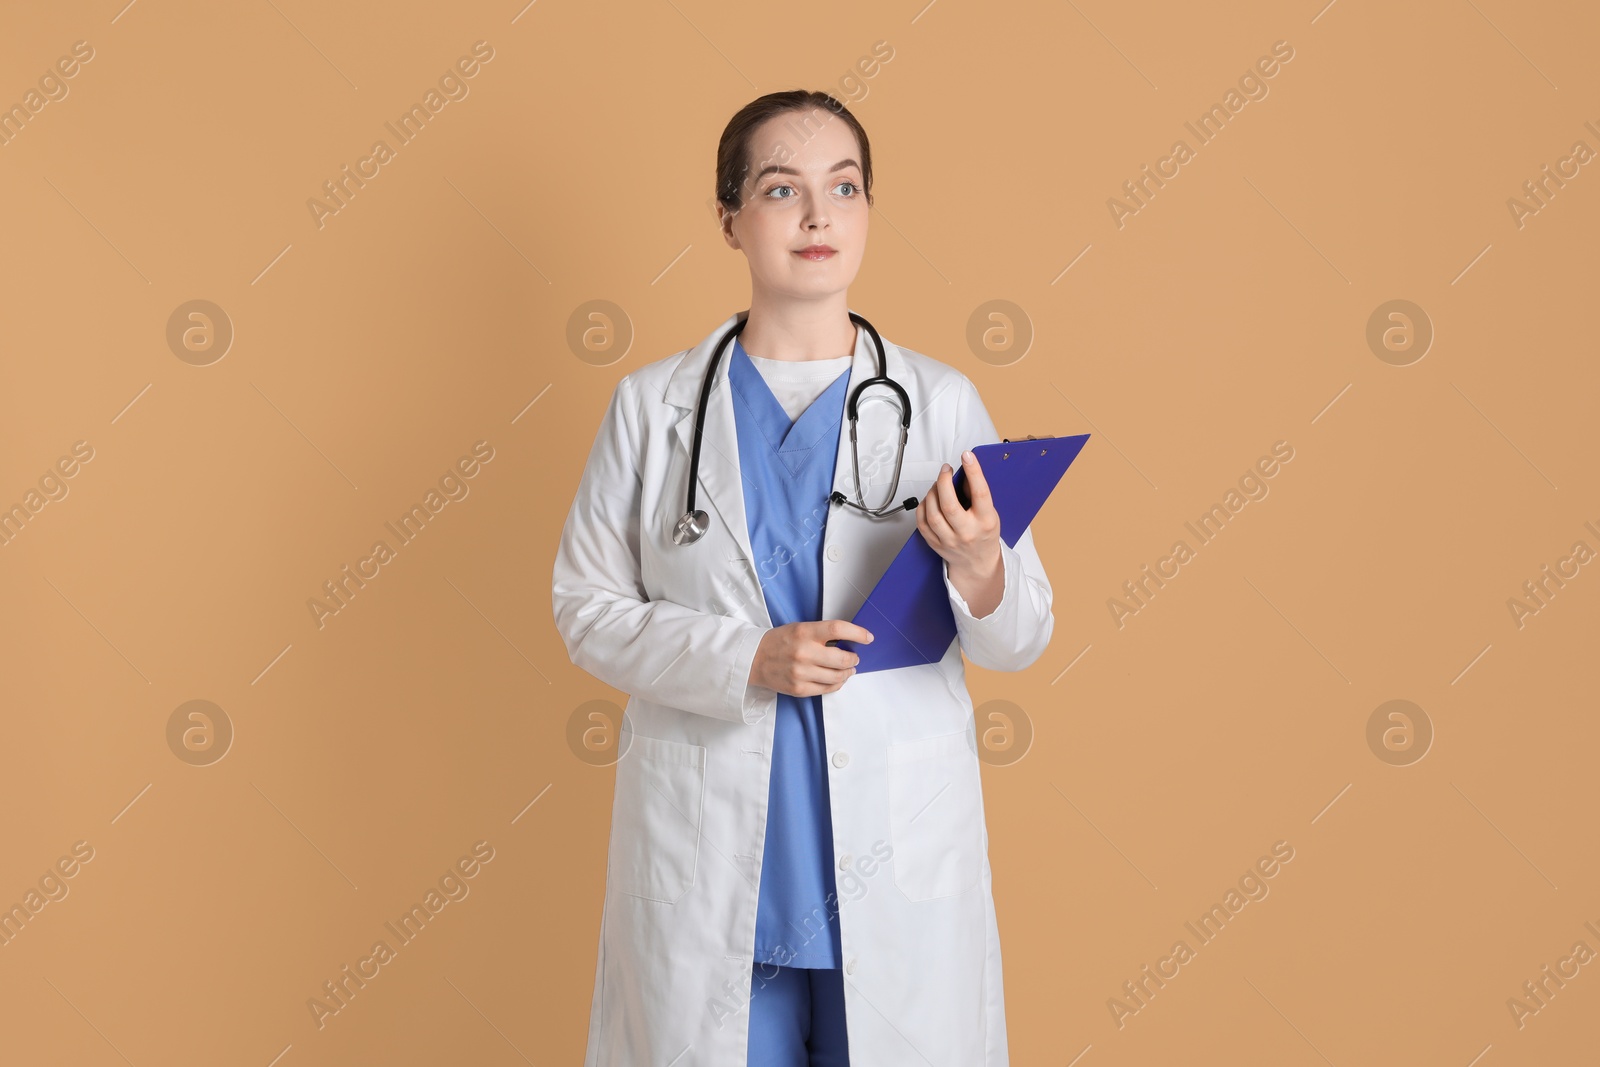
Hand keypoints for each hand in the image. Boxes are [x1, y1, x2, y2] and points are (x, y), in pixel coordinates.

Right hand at [749, 620, 873, 696]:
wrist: (753, 659)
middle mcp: (803, 653)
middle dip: (854, 658)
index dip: (858, 633)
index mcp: (804, 632)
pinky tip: (837, 679)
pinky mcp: (799, 689)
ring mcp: (801, 673)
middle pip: (842, 658)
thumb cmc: (779, 642)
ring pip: (837, 676)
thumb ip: (822, 634)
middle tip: (855, 657)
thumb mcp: (799, 628)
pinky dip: (837, 684)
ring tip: (848, 669)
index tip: (868, 638)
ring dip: (848, 672)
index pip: (838, 629)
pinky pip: (827, 689)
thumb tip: (849, 641)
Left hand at [917, 450, 1001, 577]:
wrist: (977, 563)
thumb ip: (977, 495)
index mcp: (985, 522)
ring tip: (938, 485)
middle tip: (945, 470)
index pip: (980, 493)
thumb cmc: (984, 535)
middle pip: (949, 505)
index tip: (967, 456)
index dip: (973, 472)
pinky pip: (922, 523)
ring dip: (932, 493)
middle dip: (944, 481)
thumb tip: (965, 472)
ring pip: (932, 513)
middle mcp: (967, 532)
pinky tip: (929, 499)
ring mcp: (949, 540)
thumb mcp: (990, 514)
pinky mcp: (935, 544)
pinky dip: (923, 507)